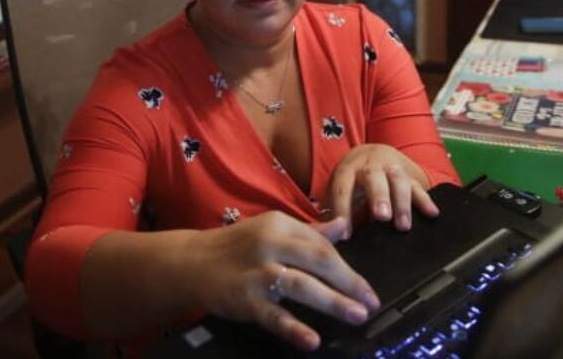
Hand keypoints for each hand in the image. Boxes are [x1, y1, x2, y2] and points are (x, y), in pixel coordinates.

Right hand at [186, 211, 380, 350]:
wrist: (192, 262)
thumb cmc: (238, 246)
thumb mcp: (272, 230)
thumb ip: (309, 232)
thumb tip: (344, 226)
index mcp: (280, 224)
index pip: (322, 245)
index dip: (347, 267)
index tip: (365, 287)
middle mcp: (270, 244)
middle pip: (319, 261)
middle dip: (350, 283)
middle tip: (370, 302)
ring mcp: (257, 272)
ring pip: (303, 286)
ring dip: (333, 302)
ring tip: (356, 315)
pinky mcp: (245, 299)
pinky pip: (274, 315)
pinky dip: (294, 328)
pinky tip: (312, 339)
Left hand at [326, 144, 438, 232]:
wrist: (372, 154)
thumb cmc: (351, 181)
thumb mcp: (338, 190)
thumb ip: (334, 212)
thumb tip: (327, 238)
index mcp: (348, 170)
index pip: (342, 188)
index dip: (343, 210)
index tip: (346, 235)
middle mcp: (370, 165)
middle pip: (374, 177)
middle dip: (379, 196)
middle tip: (382, 217)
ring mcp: (392, 168)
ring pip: (398, 180)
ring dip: (401, 203)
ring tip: (403, 226)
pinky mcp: (411, 175)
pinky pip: (419, 187)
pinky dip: (425, 201)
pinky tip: (432, 214)